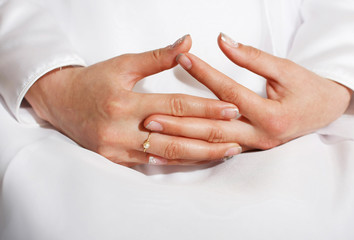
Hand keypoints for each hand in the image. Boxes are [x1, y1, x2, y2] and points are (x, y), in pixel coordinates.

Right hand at [25, 35, 241, 165]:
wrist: (61, 103)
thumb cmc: (93, 81)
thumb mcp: (123, 64)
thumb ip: (158, 57)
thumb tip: (187, 42)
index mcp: (125, 102)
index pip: (175, 106)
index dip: (206, 108)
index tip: (232, 109)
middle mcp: (121, 129)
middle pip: (176, 137)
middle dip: (210, 139)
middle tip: (238, 138)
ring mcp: (117, 149)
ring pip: (167, 156)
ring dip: (199, 155)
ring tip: (225, 152)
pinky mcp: (115, 160)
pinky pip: (152, 165)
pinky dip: (177, 162)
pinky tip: (197, 161)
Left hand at [144, 33, 351, 150]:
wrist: (325, 111)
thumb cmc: (308, 89)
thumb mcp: (285, 69)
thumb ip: (253, 58)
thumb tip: (224, 41)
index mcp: (271, 115)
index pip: (229, 93)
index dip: (205, 74)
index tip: (183, 59)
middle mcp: (260, 136)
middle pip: (213, 128)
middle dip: (180, 123)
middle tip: (150, 116)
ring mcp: (253, 147)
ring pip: (211, 145)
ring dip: (181, 141)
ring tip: (153, 136)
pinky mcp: (248, 149)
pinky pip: (216, 152)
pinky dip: (193, 152)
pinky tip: (170, 153)